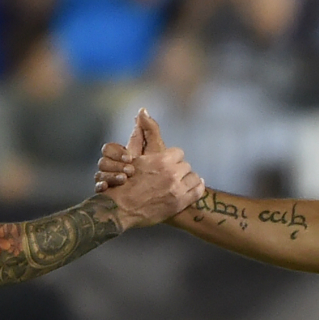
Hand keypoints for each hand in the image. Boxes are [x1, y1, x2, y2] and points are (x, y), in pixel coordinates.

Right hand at [95, 109, 168, 191]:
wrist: (162, 198)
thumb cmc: (162, 173)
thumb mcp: (156, 151)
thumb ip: (150, 130)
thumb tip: (142, 110)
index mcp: (123, 156)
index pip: (110, 148)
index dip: (118, 152)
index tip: (130, 157)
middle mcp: (114, 166)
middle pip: (102, 161)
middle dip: (115, 165)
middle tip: (130, 171)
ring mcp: (109, 179)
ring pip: (99, 173)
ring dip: (111, 176)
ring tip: (124, 179)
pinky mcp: (108, 193)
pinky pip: (98, 188)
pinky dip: (103, 187)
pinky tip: (109, 188)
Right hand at [102, 110, 202, 227]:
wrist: (121, 209)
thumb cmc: (125, 182)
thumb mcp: (134, 155)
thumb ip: (143, 132)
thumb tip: (143, 110)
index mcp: (162, 159)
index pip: (178, 153)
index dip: (172, 159)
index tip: (167, 165)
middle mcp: (172, 173)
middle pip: (186, 166)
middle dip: (179, 170)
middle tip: (172, 177)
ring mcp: (177, 189)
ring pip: (193, 178)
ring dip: (187, 180)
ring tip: (179, 185)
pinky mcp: (181, 203)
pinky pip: (198, 191)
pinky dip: (196, 189)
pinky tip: (190, 190)